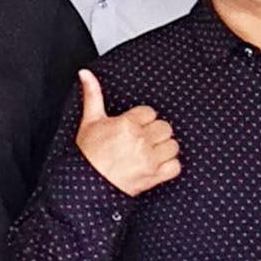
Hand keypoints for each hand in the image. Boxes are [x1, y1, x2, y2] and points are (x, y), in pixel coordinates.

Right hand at [72, 70, 180, 196]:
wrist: (87, 187)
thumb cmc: (88, 155)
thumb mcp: (89, 122)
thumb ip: (92, 95)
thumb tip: (85, 73)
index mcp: (127, 125)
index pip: (150, 113)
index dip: (142, 120)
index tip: (133, 128)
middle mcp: (141, 141)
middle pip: (164, 128)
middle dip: (154, 133)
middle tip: (141, 140)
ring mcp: (149, 160)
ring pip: (172, 146)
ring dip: (163, 149)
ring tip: (149, 152)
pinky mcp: (154, 176)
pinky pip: (175, 166)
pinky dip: (169, 166)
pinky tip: (156, 165)